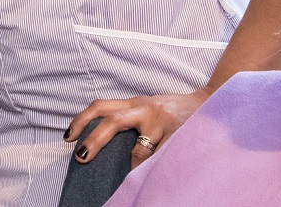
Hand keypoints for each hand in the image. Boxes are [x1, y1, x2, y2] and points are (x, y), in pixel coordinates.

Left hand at [64, 88, 209, 168]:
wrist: (212, 101)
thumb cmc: (174, 110)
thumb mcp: (148, 109)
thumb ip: (129, 120)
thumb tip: (103, 143)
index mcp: (134, 104)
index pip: (101, 106)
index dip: (81, 119)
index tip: (68, 137)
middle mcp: (145, 109)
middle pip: (112, 121)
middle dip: (94, 141)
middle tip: (81, 158)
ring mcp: (163, 122)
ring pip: (139, 149)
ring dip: (132, 167)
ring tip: (129, 179)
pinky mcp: (180, 134)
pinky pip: (162, 157)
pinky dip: (155, 169)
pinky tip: (153, 179)